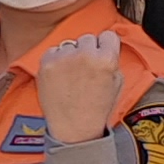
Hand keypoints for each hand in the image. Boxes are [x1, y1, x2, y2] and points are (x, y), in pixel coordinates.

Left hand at [35, 30, 126, 145]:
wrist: (74, 128)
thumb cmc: (96, 109)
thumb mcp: (117, 83)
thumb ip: (111, 61)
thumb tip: (104, 46)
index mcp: (106, 59)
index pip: (108, 35)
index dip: (105, 46)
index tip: (101, 53)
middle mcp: (85, 54)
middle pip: (87, 38)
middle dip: (87, 50)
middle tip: (85, 70)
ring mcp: (63, 58)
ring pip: (69, 44)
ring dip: (70, 55)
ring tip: (71, 77)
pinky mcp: (46, 63)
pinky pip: (53, 51)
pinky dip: (56, 61)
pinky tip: (60, 78)